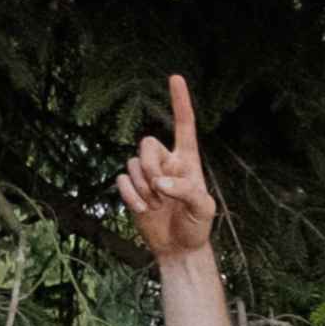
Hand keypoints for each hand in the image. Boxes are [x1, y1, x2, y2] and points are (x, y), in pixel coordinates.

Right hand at [119, 74, 218, 269]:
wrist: (179, 248)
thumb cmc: (197, 225)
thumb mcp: (203, 208)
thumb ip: (186, 190)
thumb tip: (160, 182)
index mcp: (188, 160)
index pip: (184, 125)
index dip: (180, 102)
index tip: (175, 77)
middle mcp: (166, 162)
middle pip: (147, 143)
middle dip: (150, 165)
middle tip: (161, 191)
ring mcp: (147, 175)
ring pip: (132, 164)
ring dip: (143, 188)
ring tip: (158, 206)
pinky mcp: (133, 190)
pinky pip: (121, 181)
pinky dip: (130, 196)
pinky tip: (143, 211)